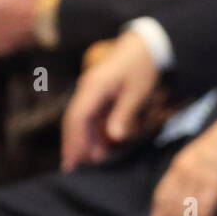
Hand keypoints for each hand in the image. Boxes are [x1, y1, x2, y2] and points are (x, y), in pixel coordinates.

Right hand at [61, 29, 159, 170]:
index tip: (72, 161)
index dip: (74, 141)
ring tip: (86, 164)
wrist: (146, 46)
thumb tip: (114, 137)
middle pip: (73, 120)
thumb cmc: (142, 67)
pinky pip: (92, 117)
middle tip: (70, 169)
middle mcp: (87, 90)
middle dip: (72, 144)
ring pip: (81, 120)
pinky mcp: (100, 95)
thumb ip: (124, 114)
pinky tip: (99, 149)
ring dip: (84, 141)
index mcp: (93, 88)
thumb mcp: (137, 92)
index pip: (77, 118)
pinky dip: (93, 133)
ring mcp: (92, 92)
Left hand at [146, 104, 216, 215]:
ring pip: (185, 215)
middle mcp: (184, 173)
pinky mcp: (214, 185)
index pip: (161, 196)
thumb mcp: (202, 158)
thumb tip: (188, 200)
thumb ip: (191, 175)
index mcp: (179, 166)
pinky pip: (203, 213)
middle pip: (172, 210)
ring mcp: (198, 179)